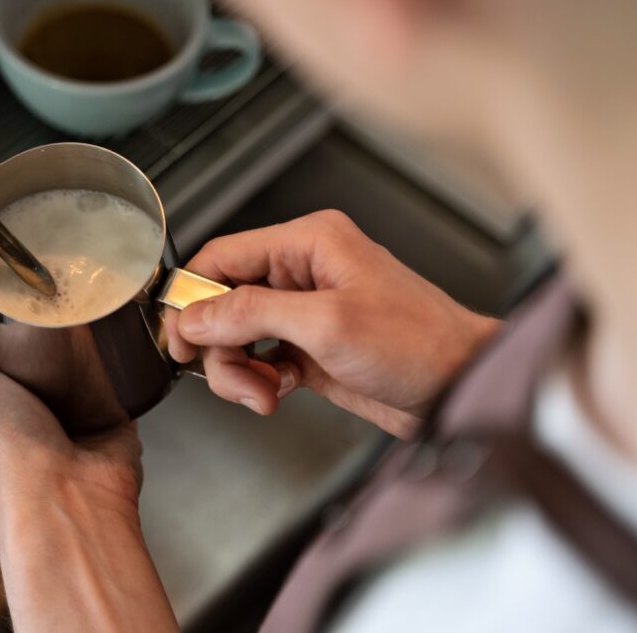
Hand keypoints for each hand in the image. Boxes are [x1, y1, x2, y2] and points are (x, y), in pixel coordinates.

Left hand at [0, 323, 176, 631]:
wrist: (64, 494)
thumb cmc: (4, 451)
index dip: (2, 333)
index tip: (15, 303)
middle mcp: (30, 422)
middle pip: (40, 363)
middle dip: (49, 336)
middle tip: (57, 304)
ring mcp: (72, 425)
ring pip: (80, 372)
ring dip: (85, 350)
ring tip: (89, 316)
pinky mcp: (111, 425)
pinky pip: (116, 385)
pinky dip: (118, 367)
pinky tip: (116, 342)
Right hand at [166, 210, 498, 437]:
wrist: (460, 388)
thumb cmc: (418, 343)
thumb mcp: (326, 324)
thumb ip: (252, 314)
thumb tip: (194, 316)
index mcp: (308, 244)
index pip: (223, 257)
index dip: (191, 296)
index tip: (177, 336)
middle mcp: (303, 272)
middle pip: (224, 301)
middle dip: (219, 344)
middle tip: (227, 374)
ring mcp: (305, 312)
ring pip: (237, 336)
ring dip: (238, 370)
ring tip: (263, 392)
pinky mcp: (309, 348)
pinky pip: (259, 361)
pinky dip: (258, 381)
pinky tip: (279, 392)